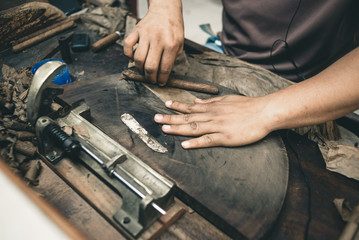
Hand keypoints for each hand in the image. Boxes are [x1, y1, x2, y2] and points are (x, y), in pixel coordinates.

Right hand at [123, 0, 183, 85]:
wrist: (165, 9)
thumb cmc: (173, 27)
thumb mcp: (180, 43)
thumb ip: (173, 57)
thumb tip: (164, 73)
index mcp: (171, 44)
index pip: (164, 68)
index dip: (162, 79)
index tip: (160, 83)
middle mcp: (158, 40)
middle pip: (150, 67)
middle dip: (150, 78)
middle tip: (151, 80)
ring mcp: (145, 35)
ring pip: (138, 59)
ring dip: (139, 69)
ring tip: (143, 71)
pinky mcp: (136, 30)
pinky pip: (127, 45)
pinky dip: (128, 55)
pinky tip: (133, 58)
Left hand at [154, 95, 273, 148]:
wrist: (264, 112)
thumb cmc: (248, 106)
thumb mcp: (227, 99)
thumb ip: (211, 101)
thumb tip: (197, 100)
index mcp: (213, 107)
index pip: (191, 106)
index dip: (177, 106)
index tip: (165, 104)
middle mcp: (212, 115)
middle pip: (188, 117)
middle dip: (171, 117)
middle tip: (155, 118)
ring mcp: (218, 126)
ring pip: (194, 128)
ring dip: (178, 128)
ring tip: (164, 128)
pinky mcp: (225, 138)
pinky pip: (207, 140)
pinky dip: (195, 142)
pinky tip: (185, 144)